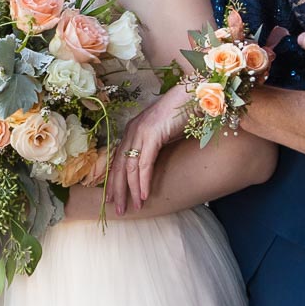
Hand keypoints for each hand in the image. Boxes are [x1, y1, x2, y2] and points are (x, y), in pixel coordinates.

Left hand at [111, 84, 191, 214]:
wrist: (192, 96)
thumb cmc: (180, 115)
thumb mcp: (161, 135)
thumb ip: (152, 148)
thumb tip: (148, 168)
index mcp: (132, 131)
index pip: (117, 160)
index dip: (113, 180)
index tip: (111, 198)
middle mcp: (132, 131)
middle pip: (119, 166)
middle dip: (117, 190)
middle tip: (118, 209)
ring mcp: (140, 132)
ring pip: (130, 167)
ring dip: (131, 190)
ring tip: (133, 207)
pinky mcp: (152, 134)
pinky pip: (145, 163)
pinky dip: (143, 181)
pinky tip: (143, 194)